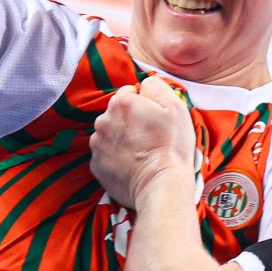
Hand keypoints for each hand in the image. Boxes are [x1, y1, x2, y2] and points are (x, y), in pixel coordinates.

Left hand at [88, 75, 197, 206]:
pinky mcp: (96, 166)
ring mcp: (97, 145)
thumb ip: (156, 86)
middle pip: (117, 114)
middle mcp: (102, 121)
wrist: (160, 186)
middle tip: (150, 137)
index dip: (145, 104)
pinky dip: (116, 158)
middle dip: (131, 122)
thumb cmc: (171, 146)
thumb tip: (145, 84)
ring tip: (142, 153)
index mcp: (120, 103)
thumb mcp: (175, 106)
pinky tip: (132, 165)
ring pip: (110, 134)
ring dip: (122, 139)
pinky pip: (106, 155)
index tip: (155, 119)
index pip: (129, 92)